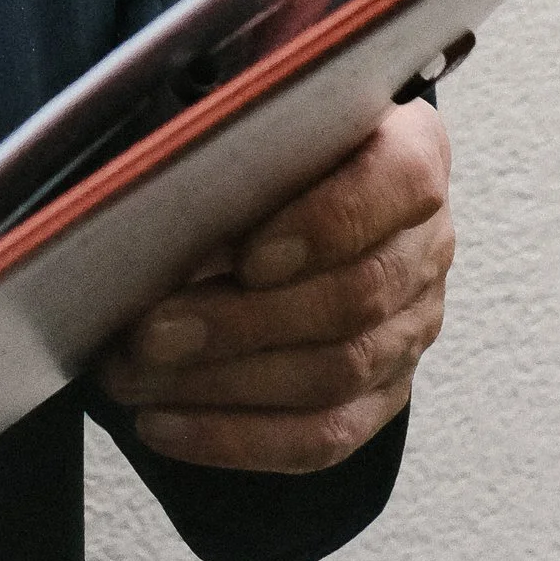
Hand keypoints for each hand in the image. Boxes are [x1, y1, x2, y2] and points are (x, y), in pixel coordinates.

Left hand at [93, 99, 453, 471]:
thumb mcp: (257, 122)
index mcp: (412, 150)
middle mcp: (426, 242)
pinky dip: (236, 438)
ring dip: (222, 384)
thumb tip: (156, 209)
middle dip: (239, 323)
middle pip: (354, 297)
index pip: (399, 184)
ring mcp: (412, 325)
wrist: (297, 186)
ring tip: (133, 379)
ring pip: (335, 373)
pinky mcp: (383, 392)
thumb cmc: (265, 146)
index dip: (326, 225)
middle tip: (147, 335)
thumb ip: (232, 147)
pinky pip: (323, 435)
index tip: (247, 257)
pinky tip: (164, 425)